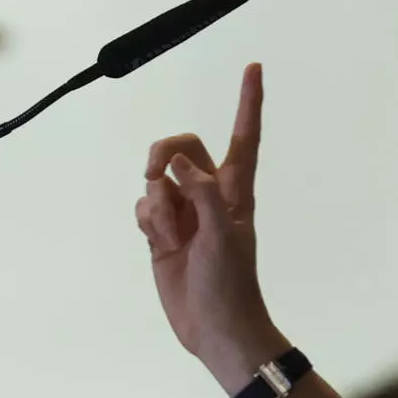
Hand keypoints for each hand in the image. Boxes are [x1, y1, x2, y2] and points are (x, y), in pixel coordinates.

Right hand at [135, 62, 281, 378]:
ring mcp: (184, 212)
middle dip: (164, 153)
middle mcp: (209, 193)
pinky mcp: (161, 233)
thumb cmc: (231, 284)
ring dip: (156, 203)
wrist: (215, 330)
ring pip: (157, 179)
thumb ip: (201, 191)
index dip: (248, 101)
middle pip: (183, 146)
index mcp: (236, 189)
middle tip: (156, 171)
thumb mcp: (222, 235)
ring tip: (170, 236)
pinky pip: (144, 206)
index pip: (245, 135)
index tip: (254, 67)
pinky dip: (146, 220)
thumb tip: (176, 161)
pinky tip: (158, 243)